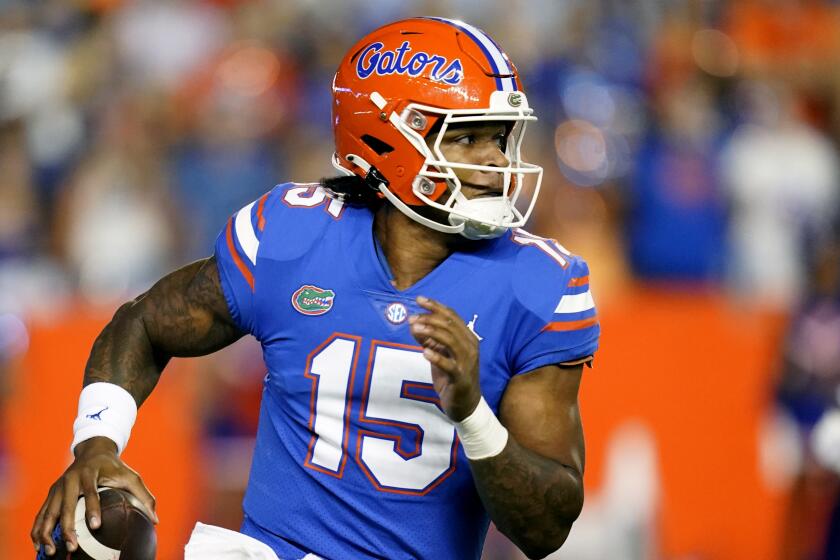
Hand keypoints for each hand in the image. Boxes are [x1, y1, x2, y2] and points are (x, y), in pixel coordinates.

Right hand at [31, 437, 157, 555]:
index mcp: (90, 473)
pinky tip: (41, 546)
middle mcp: (70, 479)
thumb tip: (155, 519)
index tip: (96, 526)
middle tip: (73, 546)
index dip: (92, 508)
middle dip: (68, 527)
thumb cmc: (114, 467)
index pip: (90, 492)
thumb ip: (144, 496)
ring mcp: (57, 487)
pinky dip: (38, 531)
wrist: (93, 452)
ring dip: (47, 533)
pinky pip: (41, 515)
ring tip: (52, 552)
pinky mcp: (50, 494)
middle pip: (65, 505)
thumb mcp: (131, 476)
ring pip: (48, 512)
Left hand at [409, 296, 481, 421]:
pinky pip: (449, 364)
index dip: (435, 306)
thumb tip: (413, 324)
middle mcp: (470, 346)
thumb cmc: (452, 377)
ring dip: (432, 332)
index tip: (419, 299)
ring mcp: (467, 361)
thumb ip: (428, 339)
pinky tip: (424, 352)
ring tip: (415, 328)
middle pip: (450, 325)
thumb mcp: (438, 355)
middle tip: (412, 318)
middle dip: (430, 318)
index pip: (452, 316)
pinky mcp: (461, 377)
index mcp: (467, 337)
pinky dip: (436, 356)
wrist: (465, 404)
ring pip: (450, 340)